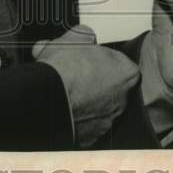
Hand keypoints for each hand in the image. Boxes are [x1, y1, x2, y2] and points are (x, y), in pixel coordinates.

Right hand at [32, 25, 139, 147]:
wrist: (46, 97)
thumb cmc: (65, 68)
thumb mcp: (76, 36)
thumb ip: (86, 35)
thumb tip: (83, 35)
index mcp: (126, 73)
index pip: (121, 63)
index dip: (104, 59)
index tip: (91, 58)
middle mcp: (122, 99)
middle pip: (110, 86)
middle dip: (94, 79)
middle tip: (75, 72)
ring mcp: (107, 120)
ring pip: (98, 106)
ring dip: (85, 98)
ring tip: (64, 89)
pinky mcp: (90, 136)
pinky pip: (85, 124)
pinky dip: (75, 116)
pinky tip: (61, 105)